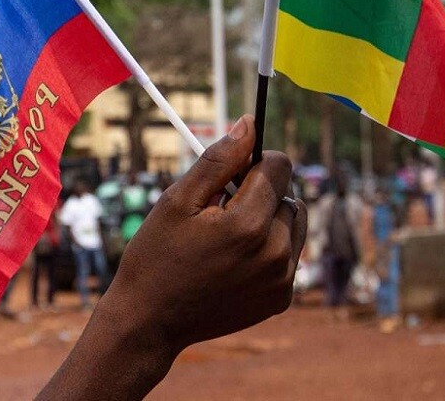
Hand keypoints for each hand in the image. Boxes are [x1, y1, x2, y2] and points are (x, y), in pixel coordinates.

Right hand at [112, 114, 305, 348]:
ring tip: (227, 236)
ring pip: (293, 224)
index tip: (227, 175)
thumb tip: (249, 124)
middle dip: (259, 193)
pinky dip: (268, 250)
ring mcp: (282, 280)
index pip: (278, 166)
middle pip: (288, 195)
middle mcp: (276, 253)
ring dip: (268, 220)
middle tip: (218, 211)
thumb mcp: (177, 201)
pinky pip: (289, 256)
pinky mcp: (282, 298)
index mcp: (248, 224)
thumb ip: (218, 160)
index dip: (253, 162)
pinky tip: (232, 262)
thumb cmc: (156, 256)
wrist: (150, 321)